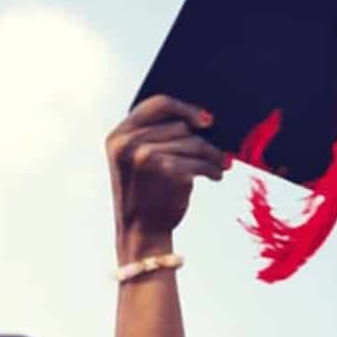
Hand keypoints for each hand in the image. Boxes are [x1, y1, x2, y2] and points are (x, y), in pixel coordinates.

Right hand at [108, 95, 226, 256]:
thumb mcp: (135, 160)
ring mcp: (148, 157)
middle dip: (201, 140)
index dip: (184, 108)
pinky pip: (202, 160)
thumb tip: (205, 118)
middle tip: (215, 152)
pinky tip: (215, 175)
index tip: (206, 120)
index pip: (157, 104)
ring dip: (212, 155)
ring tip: (218, 165)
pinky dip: (214, 168)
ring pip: (195, 143)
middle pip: (180, 126)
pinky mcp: (169, 170)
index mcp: (118, 137)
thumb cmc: (144, 194)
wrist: (141, 232)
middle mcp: (129, 144)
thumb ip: (153, 135)